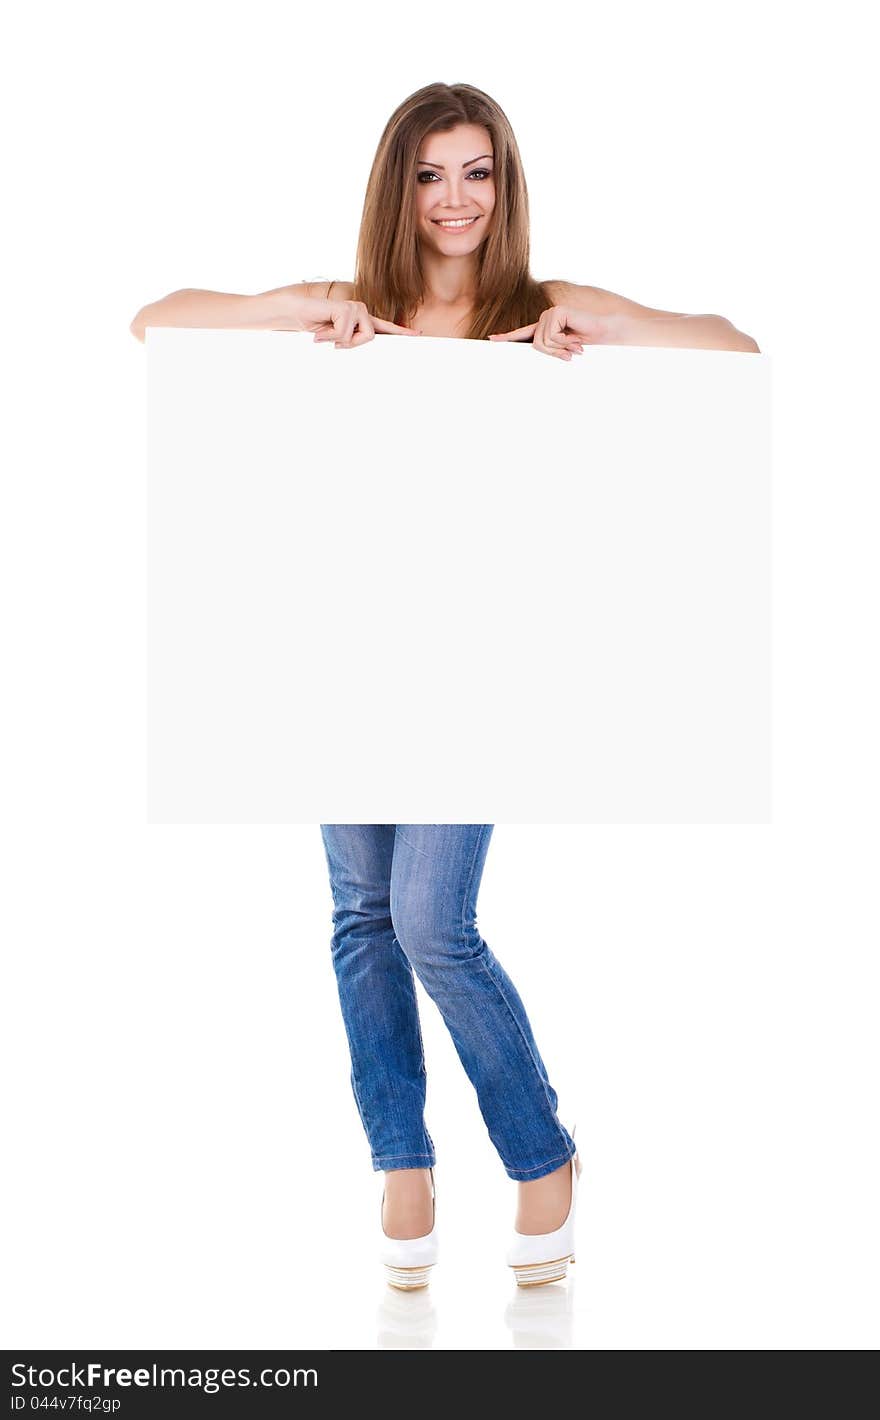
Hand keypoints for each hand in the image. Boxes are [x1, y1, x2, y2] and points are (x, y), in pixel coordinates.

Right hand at [301, 296, 418, 348]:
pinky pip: (343, 334)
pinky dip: (329, 336)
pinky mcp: (346, 308)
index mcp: (362, 320)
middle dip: (352, 345)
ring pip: (359, 337)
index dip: (401, 331)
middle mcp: (362, 311)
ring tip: (325, 333)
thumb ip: (351, 342)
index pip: (384, 327)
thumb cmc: (317, 327)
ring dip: (339, 341)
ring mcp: (355, 307)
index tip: (417, 335)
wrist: (296, 311)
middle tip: (334, 340)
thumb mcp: (337, 339)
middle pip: (371, 338)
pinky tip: (320, 329)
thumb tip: (363, 346)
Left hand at [489, 306, 612, 360]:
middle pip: (536, 344)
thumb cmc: (586, 342)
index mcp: (545, 328)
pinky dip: (565, 342)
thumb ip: (550, 350)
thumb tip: (535, 351)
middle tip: (571, 354)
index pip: (523, 334)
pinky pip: (552, 336)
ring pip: (542, 342)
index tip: (491, 340)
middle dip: (553, 353)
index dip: (507, 337)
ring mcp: (550, 314)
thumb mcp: (564, 350)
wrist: (605, 331)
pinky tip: (576, 338)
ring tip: (576, 346)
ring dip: (561, 349)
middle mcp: (545, 319)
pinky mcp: (556, 312)